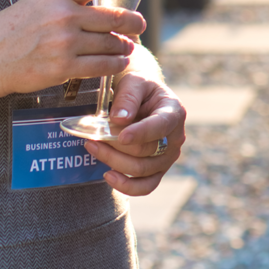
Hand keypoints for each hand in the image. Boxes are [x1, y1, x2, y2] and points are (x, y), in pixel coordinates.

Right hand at [0, 0, 153, 99]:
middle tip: (139, 25)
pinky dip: (116, 64)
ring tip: (127, 46)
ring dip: (125, 46)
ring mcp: (64, 42)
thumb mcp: (41, 1)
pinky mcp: (63, 67)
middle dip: (133, 22)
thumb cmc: (15, 28)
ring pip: (112, 43)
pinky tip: (119, 63)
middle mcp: (63, 14)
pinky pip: (102, 66)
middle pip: (115, 17)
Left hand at [84, 75, 185, 195]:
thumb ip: (128, 98)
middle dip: (116, 146)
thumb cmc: (138, 86)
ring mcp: (168, 157)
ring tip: (93, 148)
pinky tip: (108, 175)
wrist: (141, 95)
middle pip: (147, 151)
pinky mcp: (158, 170)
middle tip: (93, 137)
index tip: (121, 136)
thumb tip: (119, 120)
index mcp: (174, 112)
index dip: (141, 133)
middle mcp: (175, 138)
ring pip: (142, 170)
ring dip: (114, 162)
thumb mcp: (134, 81)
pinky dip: (126, 186)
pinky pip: (145, 186)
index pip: (160, 126)